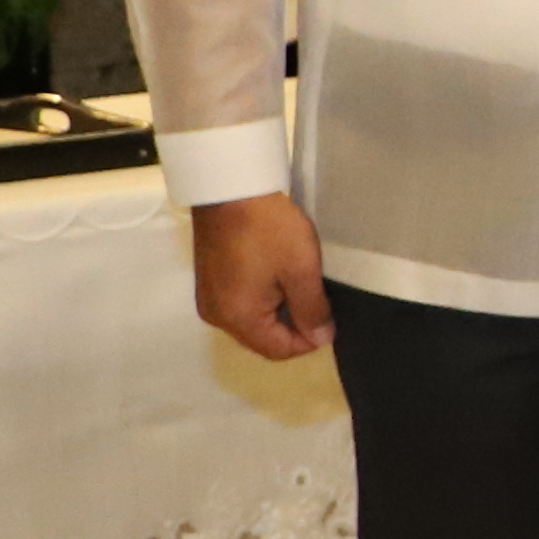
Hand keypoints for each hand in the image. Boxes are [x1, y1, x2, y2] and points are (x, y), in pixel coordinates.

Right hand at [188, 194, 331, 359]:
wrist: (230, 188)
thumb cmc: (269, 229)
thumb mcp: (301, 270)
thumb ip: (312, 310)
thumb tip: (320, 339)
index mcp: (236, 318)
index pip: (278, 350)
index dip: (309, 340)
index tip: (329, 316)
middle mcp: (215, 315)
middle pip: (263, 338)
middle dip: (294, 324)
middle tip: (317, 296)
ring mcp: (209, 297)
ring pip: (253, 320)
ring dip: (279, 309)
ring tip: (299, 282)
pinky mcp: (209, 280)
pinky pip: (241, 302)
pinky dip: (263, 296)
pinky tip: (278, 273)